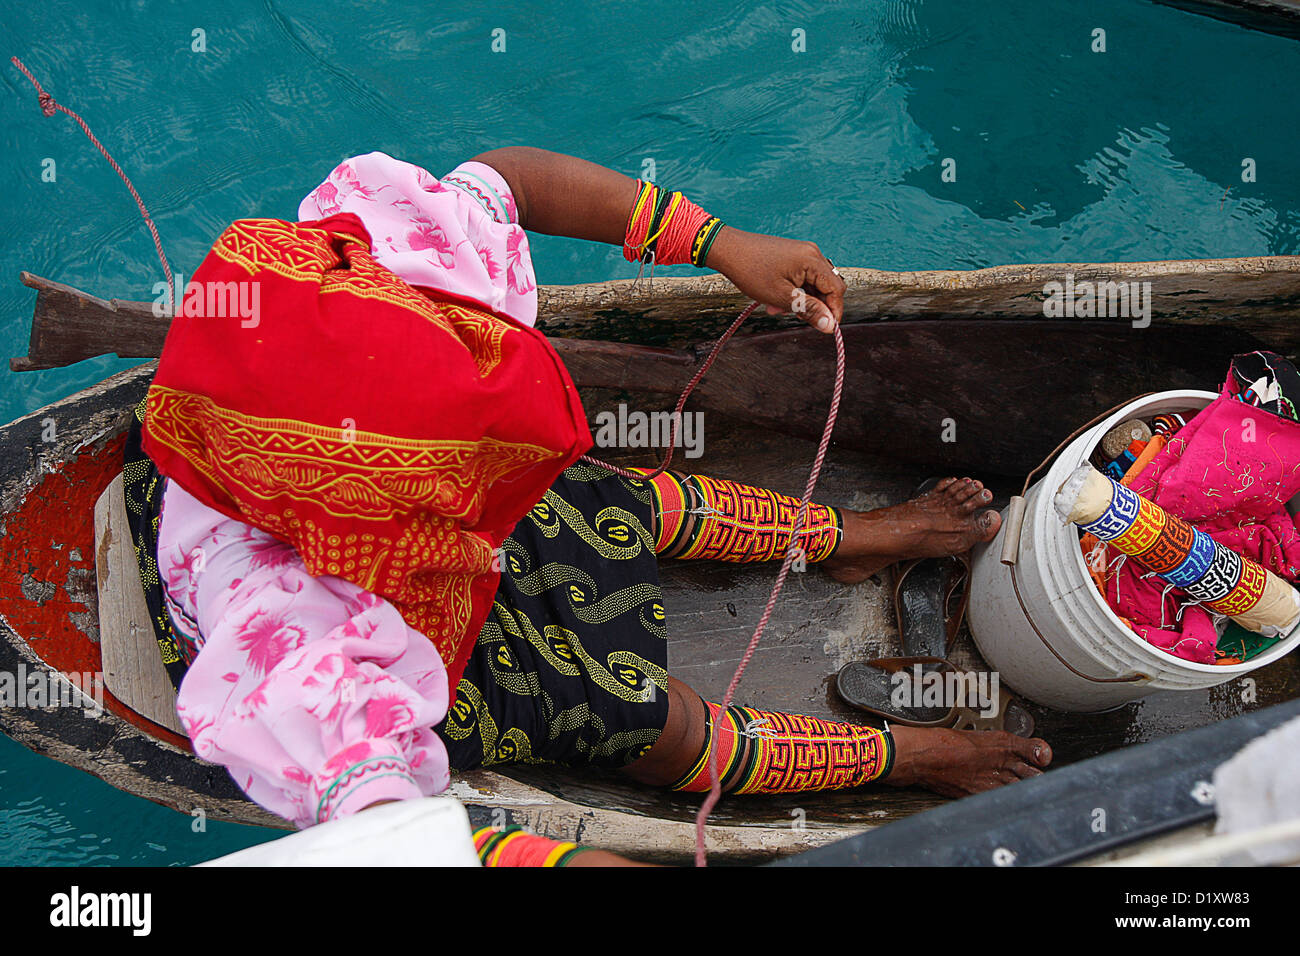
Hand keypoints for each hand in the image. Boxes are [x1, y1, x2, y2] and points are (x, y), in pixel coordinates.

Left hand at [705, 227, 845, 332]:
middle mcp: (812, 253)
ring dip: (802, 300)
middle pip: (827, 286)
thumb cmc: (751, 272)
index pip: (836, 289)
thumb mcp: (781, 297)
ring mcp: (802, 252)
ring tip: (777, 309)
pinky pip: (802, 276)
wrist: (727, 249)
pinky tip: (776, 301)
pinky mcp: (793, 255)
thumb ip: (809, 310)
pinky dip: (794, 291)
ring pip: (813, 283)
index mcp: (812, 260)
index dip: (834, 310)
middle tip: (797, 318)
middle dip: (816, 305)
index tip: (826, 328)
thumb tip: (830, 326)